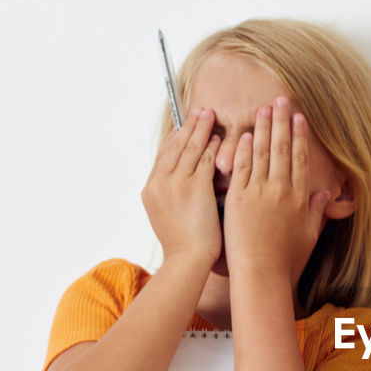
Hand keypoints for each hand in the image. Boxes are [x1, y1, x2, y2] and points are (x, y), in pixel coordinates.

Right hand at [141, 108, 221, 267]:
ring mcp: (175, 183)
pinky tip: (220, 138)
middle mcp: (159, 182)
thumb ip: (171, 196)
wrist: (186, 260)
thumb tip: (180, 186)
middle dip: (188, 126)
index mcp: (150, 189)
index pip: (164, 154)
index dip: (176, 137)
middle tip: (200, 110)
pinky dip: (212, 146)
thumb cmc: (184, 245)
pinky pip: (204, 159)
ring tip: (210, 115)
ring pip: (189, 148)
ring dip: (201, 128)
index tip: (185, 124)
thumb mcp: (168, 216)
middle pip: (175, 145)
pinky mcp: (194, 187)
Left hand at [221, 97, 331, 279]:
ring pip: (262, 152)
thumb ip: (317, 212)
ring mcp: (259, 191)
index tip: (299, 118)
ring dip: (263, 127)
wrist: (261, 273)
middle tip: (281, 100)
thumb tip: (325, 196)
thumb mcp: (309, 235)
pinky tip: (243, 133)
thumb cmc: (284, 259)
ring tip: (263, 108)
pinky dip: (243, 148)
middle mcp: (281, 190)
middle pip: (283, 148)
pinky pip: (242, 166)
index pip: (301, 158)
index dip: (300, 136)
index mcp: (300, 197)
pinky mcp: (239, 197)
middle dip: (282, 121)